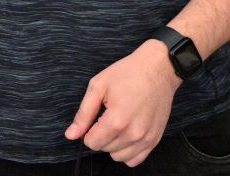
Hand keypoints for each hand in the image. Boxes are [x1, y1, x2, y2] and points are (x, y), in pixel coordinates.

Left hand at [64, 40, 181, 165]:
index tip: (95, 118)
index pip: (91, 143)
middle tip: (107, 116)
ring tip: (118, 124)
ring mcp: (146, 139)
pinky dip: (127, 151)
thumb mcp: (98, 86)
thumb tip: (71, 135)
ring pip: (119, 157)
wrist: (158, 69)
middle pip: (104, 149)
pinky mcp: (155, 140)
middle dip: (100, 135)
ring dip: (113, 144)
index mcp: (117, 120)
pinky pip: (135, 159)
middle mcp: (133, 134)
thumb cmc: (128, 73)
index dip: (88, 131)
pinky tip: (126, 135)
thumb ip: (83, 114)